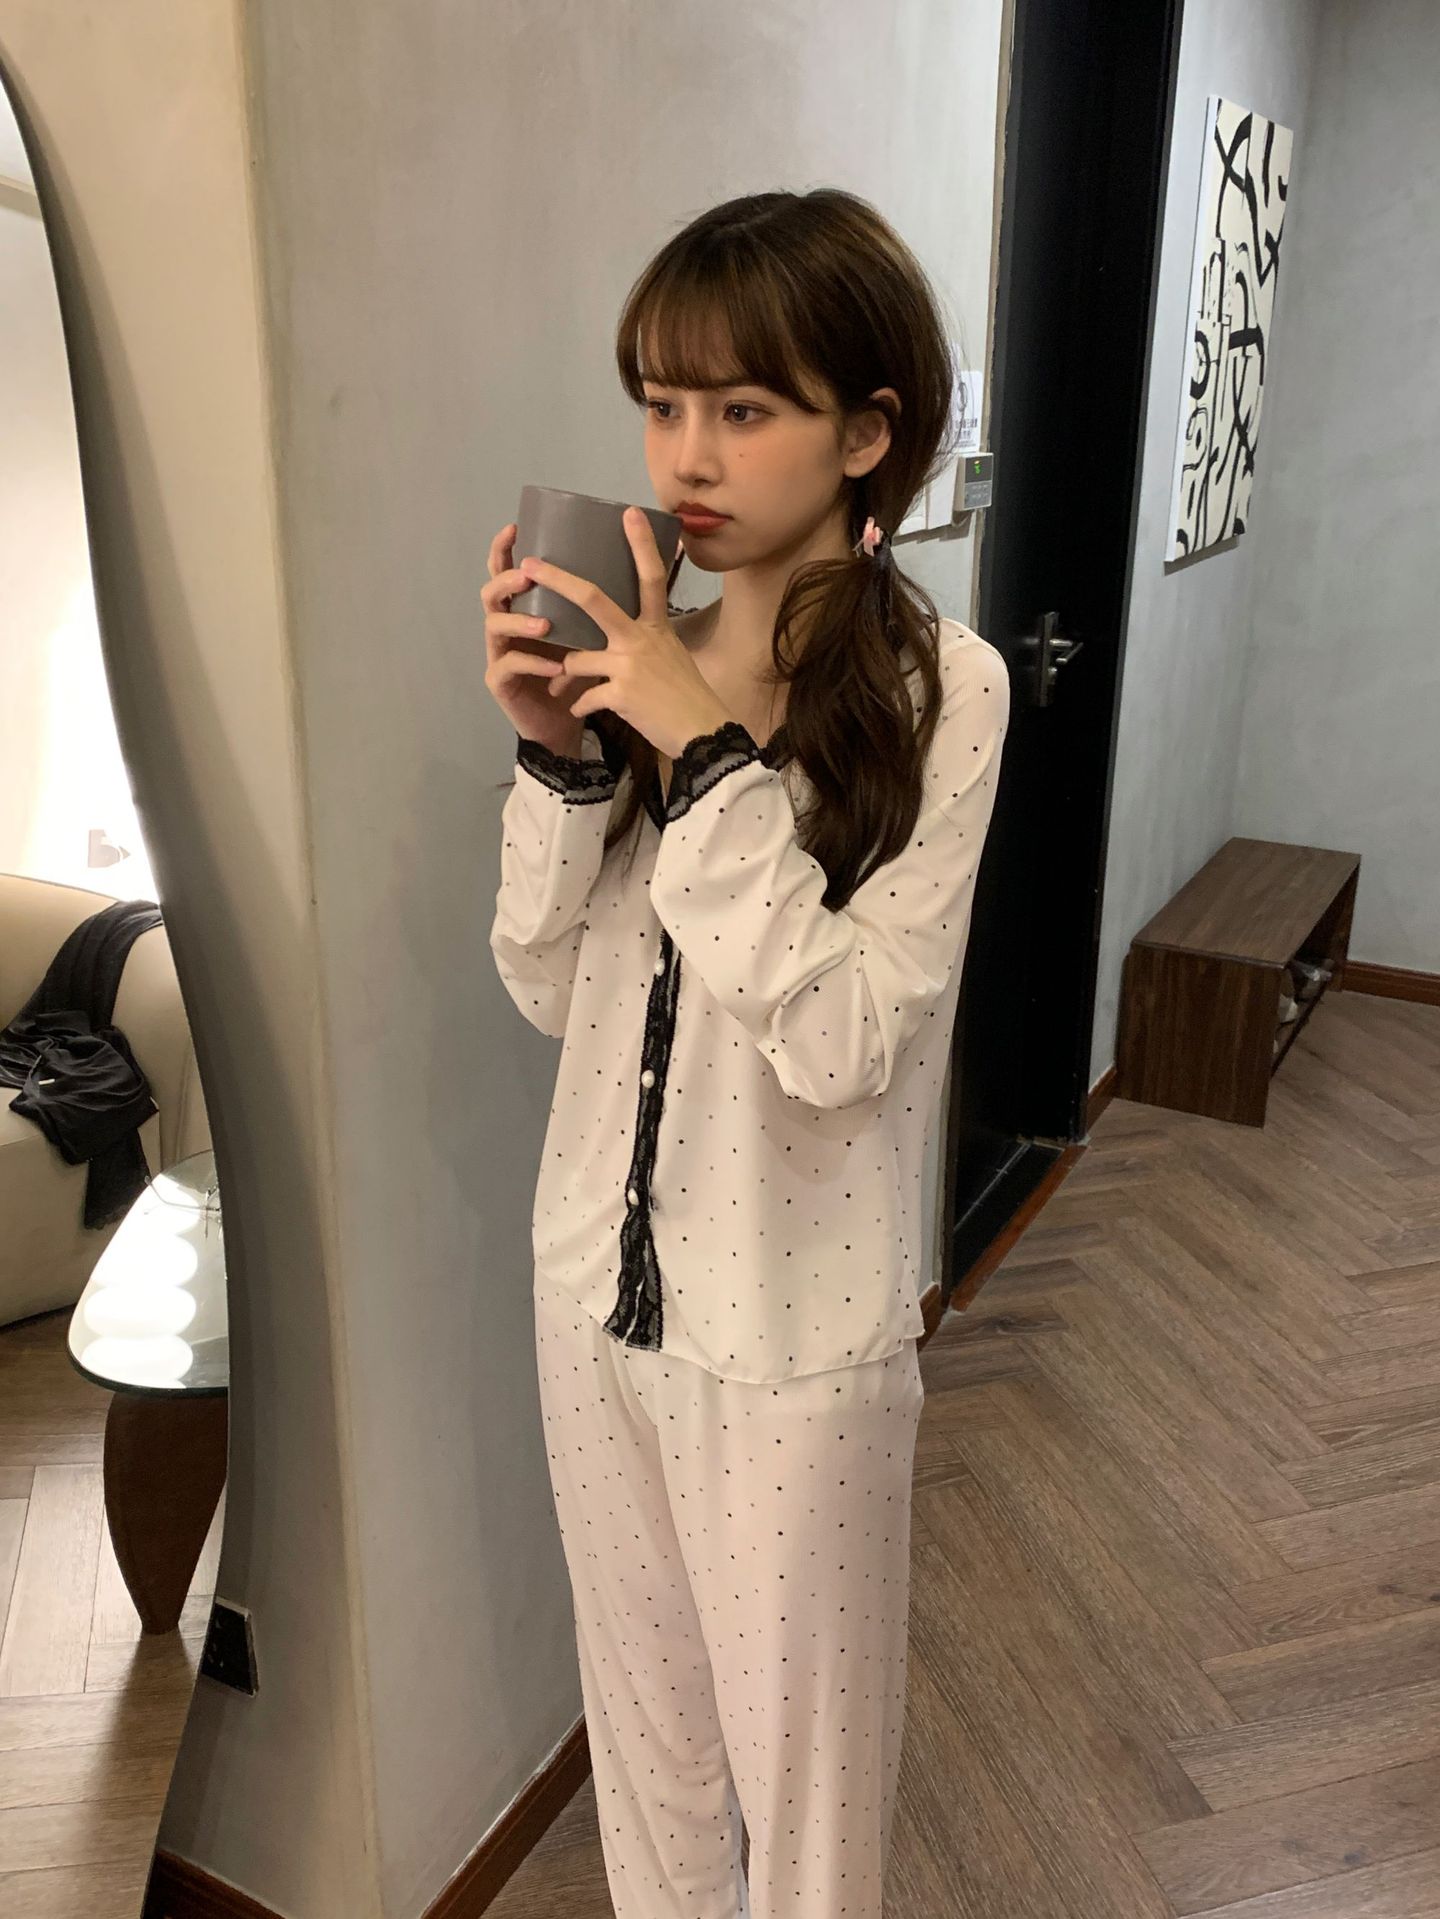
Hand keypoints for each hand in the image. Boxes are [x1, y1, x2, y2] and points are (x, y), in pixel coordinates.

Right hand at [480, 521, 585, 755]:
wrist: (568, 722)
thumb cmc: (580, 674)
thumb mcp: (591, 633)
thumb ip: (599, 604)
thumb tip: (636, 562)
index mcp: (524, 608)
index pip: (507, 570)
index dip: (505, 549)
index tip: (515, 527)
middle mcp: (506, 626)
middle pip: (491, 592)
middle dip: (506, 578)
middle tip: (528, 574)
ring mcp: (499, 653)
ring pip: (495, 626)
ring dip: (520, 621)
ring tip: (545, 624)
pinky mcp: (500, 683)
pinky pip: (510, 666)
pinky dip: (534, 663)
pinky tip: (556, 665)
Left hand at [519, 508, 732, 758]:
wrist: (702, 735)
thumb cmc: (687, 696)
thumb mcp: (672, 656)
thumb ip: (647, 638)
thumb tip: (627, 632)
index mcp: (656, 627)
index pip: (651, 577)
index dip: (640, 544)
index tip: (628, 513)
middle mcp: (640, 640)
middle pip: (592, 599)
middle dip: (558, 580)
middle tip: (530, 564)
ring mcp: (630, 666)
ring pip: (575, 660)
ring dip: (563, 675)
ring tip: (560, 688)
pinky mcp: (621, 695)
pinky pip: (584, 697)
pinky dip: (578, 707)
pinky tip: (579, 712)